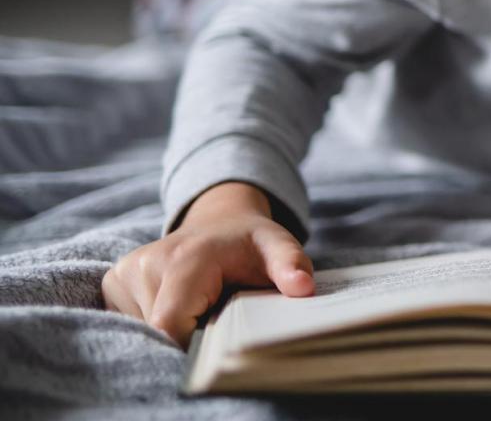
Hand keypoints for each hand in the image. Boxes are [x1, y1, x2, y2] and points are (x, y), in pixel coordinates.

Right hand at [102, 181, 314, 347]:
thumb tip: (303, 288)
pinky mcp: (113, 281)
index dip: (192, 343)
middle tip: (214, 317)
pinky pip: (130, 321)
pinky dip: (154, 323)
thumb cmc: (250, 242)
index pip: (170, 323)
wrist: (220, 220)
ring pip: (143, 329)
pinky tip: (180, 304)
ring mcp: (125, 271)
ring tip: (199, 306)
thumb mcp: (278, 246)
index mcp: (186, 258)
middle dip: (186, 336)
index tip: (218, 339)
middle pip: (157, 331)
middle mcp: (147, 262)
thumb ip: (291, 265)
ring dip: (172, 329)